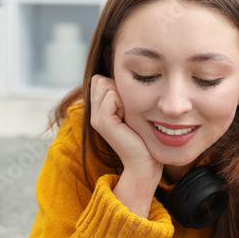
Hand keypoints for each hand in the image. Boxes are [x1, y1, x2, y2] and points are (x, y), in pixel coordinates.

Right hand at [89, 75, 161, 216]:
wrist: (145, 161)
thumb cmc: (143, 136)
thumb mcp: (131, 111)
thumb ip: (121, 95)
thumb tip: (119, 76)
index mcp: (99, 110)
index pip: (99, 80)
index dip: (116, 86)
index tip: (127, 106)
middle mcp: (93, 114)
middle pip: (100, 80)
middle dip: (118, 88)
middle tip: (128, 111)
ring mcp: (96, 118)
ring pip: (104, 85)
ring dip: (122, 95)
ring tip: (128, 115)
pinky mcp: (103, 122)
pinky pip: (111, 96)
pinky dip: (123, 102)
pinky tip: (128, 118)